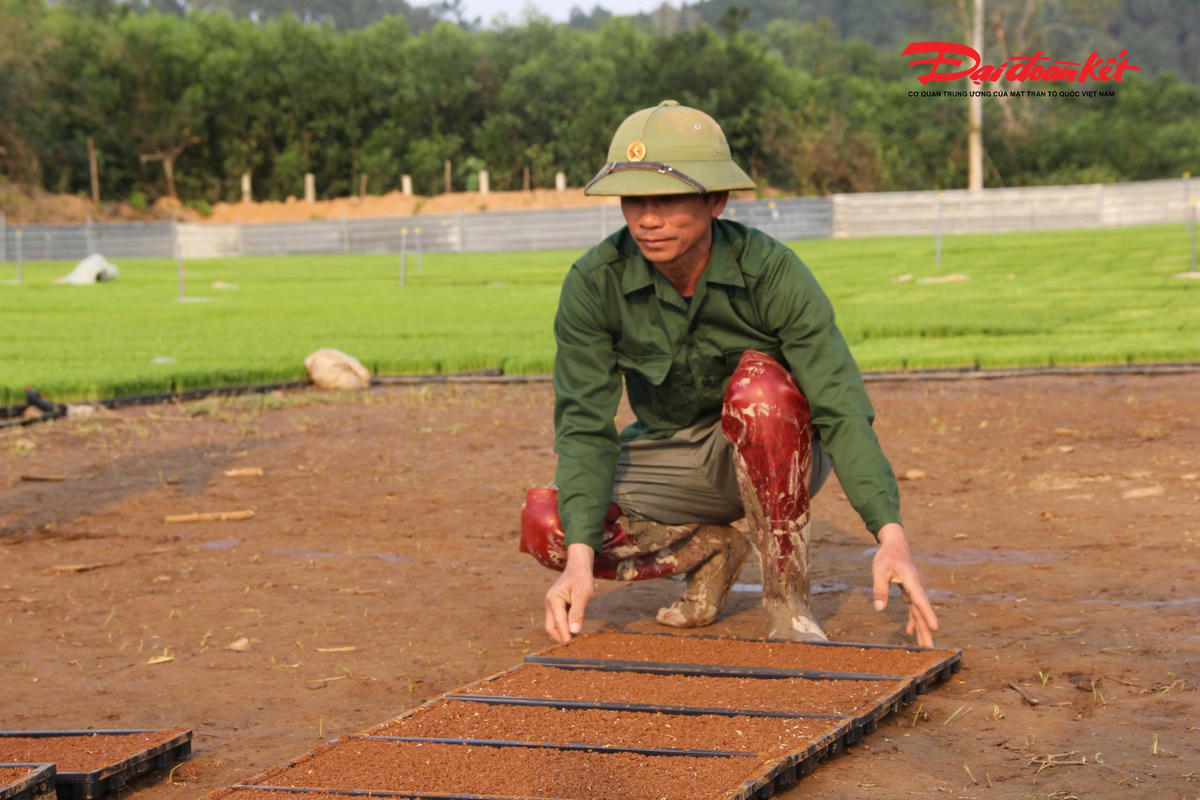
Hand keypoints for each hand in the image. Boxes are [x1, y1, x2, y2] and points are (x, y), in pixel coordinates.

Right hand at [544, 543, 595, 642]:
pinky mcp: (556, 606)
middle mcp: (549, 603)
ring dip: (563, 632)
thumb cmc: (581, 578)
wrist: (579, 566)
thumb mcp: (583, 595)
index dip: (564, 634)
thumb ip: (577, 613)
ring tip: (576, 636)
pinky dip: (564, 626)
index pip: (558, 622)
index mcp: (554, 600)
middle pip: (550, 627)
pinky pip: (558, 619)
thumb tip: (574, 631)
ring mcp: (551, 605)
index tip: (571, 644)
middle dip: (560, 636)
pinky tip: (575, 628)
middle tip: (574, 643)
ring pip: (553, 624)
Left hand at [872, 523, 938, 646]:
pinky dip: (912, 620)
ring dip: (922, 629)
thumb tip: (879, 608)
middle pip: (923, 612)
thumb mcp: (879, 570)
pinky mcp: (911, 591)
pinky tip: (909, 632)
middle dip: (927, 631)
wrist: (896, 543)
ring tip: (925, 647)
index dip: (928, 615)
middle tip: (932, 650)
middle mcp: (917, 587)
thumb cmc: (887, 555)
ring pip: (920, 612)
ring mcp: (915, 590)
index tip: (935, 628)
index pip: (920, 601)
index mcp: (912, 581)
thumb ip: (880, 589)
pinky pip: (914, 608)